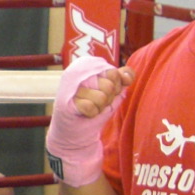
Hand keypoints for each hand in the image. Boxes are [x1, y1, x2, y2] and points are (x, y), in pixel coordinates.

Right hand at [44, 57, 131, 186]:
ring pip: (101, 97)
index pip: (114, 73)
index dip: (116, 86)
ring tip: (92, 107)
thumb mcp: (113, 90)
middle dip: (108, 98)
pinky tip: (85, 112)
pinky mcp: (68, 101)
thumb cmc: (96, 105)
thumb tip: (127, 76)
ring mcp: (72, 87)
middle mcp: (79, 73)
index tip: (108, 91)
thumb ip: (123, 78)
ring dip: (100, 107)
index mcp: (90, 66)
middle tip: (99, 101)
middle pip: (109, 86)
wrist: (76, 127)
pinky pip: (91, 107)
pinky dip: (92, 113)